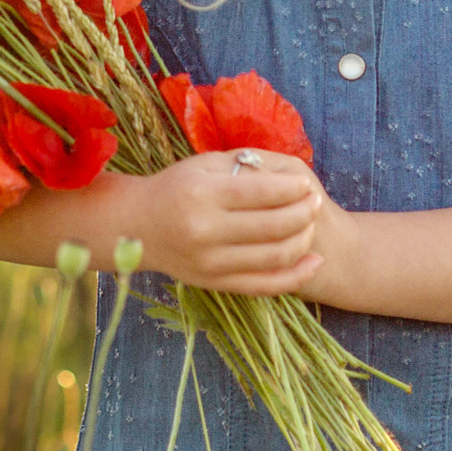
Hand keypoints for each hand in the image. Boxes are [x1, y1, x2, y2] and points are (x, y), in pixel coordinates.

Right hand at [133, 149, 326, 295]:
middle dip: (304, 212)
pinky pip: (266, 285)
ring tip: (310, 224)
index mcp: (202, 194)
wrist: (136, 227)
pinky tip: (315, 260)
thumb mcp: (202, 165)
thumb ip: (244, 166)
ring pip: (276, 256)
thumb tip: (288, 177)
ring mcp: (211, 262)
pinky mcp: (216, 284)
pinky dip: (297, 275)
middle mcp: (205, 230)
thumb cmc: (174, 188)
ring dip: (304, 239)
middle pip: (273, 225)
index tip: (305, 184)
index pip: (261, 192)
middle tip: (314, 201)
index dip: (292, 188)